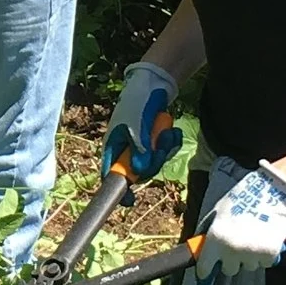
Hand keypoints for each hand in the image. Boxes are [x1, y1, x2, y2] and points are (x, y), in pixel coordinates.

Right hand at [104, 61, 183, 185]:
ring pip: (154, 161)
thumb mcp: (136, 126)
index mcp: (114, 147)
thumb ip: (138, 148)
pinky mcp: (155, 141)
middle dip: (153, 161)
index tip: (129, 200)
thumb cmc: (138, 102)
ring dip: (164, 149)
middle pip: (139, 171)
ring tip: (167, 132)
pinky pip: (165, 151)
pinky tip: (174, 132)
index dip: (118, 188)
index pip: (111, 174)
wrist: (153, 83)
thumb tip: (139, 170)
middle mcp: (127, 149)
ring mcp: (142, 146)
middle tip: (159, 148)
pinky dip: (171, 143)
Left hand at [196, 161, 285, 276]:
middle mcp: (232, 250)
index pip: (204, 267)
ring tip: (254, 238)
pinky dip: (265, 255)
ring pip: (248, 267)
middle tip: (237, 246)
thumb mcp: (218, 212)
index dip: (204, 271)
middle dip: (231, 261)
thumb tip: (203, 247)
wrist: (272, 192)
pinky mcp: (269, 255)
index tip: (205, 275)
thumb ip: (210, 232)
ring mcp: (251, 254)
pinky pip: (264, 263)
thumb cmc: (242, 198)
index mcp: (215, 238)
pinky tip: (266, 239)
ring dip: (249, 257)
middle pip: (228, 270)